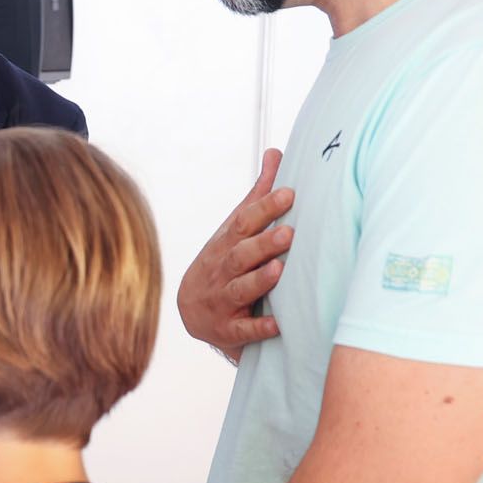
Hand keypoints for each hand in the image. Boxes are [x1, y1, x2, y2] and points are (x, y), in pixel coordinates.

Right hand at [179, 148, 293, 360]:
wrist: (193, 311)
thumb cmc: (223, 262)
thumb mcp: (235, 229)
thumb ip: (258, 195)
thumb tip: (275, 152)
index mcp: (225, 244)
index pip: (243, 222)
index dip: (265, 208)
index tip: (289, 193)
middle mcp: (221, 270)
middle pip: (240, 254)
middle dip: (263, 243)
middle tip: (289, 232)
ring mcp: (222, 300)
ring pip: (239, 289)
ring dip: (259, 281)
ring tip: (279, 270)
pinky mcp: (227, 329)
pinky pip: (241, 330)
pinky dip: (258, 328)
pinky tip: (277, 324)